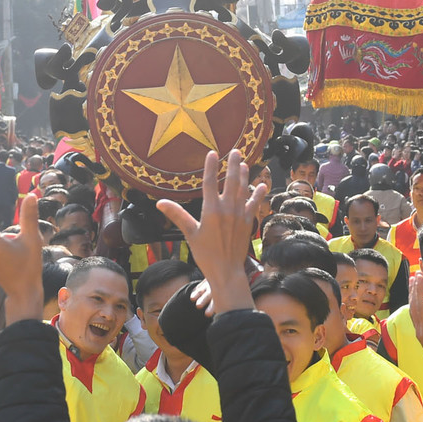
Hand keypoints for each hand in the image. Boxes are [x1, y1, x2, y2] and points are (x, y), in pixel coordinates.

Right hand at [157, 150, 265, 312]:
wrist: (226, 270)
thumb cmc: (205, 254)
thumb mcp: (190, 233)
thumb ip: (177, 215)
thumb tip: (160, 202)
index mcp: (211, 210)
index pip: (209, 183)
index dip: (210, 167)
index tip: (212, 153)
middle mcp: (227, 209)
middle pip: (231, 181)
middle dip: (233, 164)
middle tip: (236, 151)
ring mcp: (239, 215)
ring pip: (243, 190)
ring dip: (244, 176)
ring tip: (245, 164)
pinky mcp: (248, 222)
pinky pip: (254, 204)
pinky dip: (258, 194)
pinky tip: (262, 185)